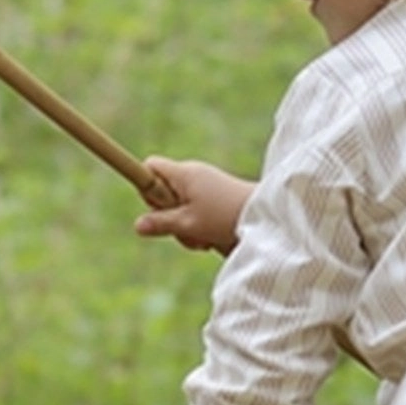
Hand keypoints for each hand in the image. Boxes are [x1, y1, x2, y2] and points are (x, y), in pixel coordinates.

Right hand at [135, 158, 255, 254]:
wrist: (267, 218)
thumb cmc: (226, 217)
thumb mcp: (188, 225)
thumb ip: (161, 224)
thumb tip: (137, 225)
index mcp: (183, 174)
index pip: (150, 166)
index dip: (144, 186)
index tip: (154, 207)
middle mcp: (193, 174)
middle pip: (163, 192)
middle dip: (167, 216)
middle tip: (182, 229)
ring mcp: (206, 186)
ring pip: (179, 207)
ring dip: (184, 227)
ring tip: (202, 238)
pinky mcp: (216, 198)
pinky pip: (195, 211)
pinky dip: (198, 227)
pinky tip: (211, 238)